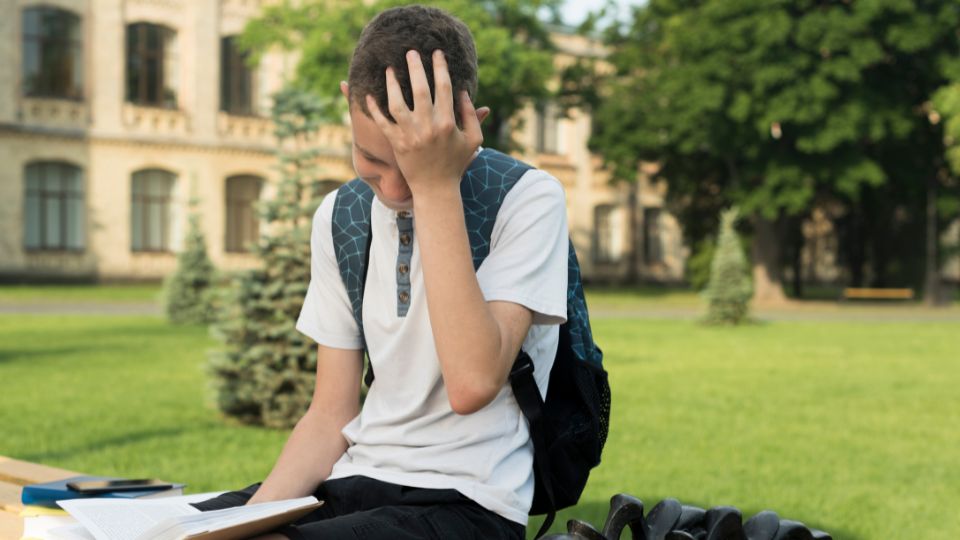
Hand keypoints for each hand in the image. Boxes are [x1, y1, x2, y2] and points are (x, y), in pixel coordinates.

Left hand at [365, 49, 484, 197]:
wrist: (436, 189)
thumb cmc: (457, 164)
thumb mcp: (473, 140)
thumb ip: (471, 115)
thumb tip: (463, 92)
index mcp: (447, 123)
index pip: (444, 88)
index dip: (440, 68)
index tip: (437, 53)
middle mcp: (428, 127)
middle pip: (420, 89)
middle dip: (415, 67)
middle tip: (410, 52)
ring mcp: (410, 135)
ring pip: (397, 103)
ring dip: (391, 84)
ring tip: (388, 69)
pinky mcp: (396, 144)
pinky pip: (383, 122)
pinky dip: (374, 109)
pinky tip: (369, 95)